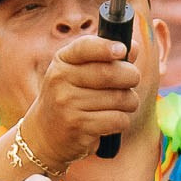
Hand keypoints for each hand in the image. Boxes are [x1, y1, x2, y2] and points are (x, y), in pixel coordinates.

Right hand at [21, 34, 143, 165]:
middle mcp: (60, 79)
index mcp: (62, 61)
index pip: (85, 47)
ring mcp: (67, 103)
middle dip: (131, 76)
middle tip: (131, 82)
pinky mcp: (77, 125)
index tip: (123, 50)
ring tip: (119, 105)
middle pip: (110, 73)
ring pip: (120, 98)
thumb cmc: (72, 97)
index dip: (106, 47)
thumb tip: (134, 47)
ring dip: (130, 102)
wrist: (46, 132)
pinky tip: (110, 121)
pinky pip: (118, 119)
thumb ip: (106, 59)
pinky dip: (122, 121)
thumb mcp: (80, 72)